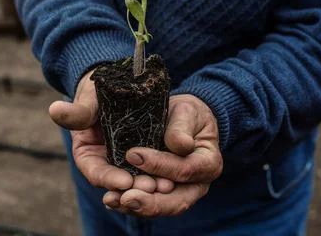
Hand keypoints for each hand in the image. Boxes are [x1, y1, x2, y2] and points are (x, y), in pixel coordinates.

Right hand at [49, 70, 174, 193]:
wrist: (116, 85)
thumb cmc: (96, 92)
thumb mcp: (88, 101)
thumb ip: (77, 111)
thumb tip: (55, 110)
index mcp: (87, 155)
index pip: (96, 172)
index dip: (109, 178)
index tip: (125, 181)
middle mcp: (107, 163)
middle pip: (120, 182)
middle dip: (136, 187)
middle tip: (154, 187)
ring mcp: (126, 161)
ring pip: (138, 179)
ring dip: (152, 184)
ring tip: (167, 185)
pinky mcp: (144, 156)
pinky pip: (152, 169)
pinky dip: (161, 174)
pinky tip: (175, 176)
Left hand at [103, 94, 222, 217]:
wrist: (182, 120)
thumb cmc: (187, 114)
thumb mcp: (186, 112)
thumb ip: (181, 129)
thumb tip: (181, 145)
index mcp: (208, 162)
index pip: (185, 169)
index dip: (160, 165)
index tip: (133, 155)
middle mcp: (197, 184)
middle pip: (176, 201)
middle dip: (150, 202)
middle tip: (126, 197)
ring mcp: (180, 193)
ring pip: (160, 207)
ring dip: (136, 206)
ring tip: (113, 200)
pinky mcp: (162, 195)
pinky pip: (148, 203)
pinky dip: (129, 204)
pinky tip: (112, 199)